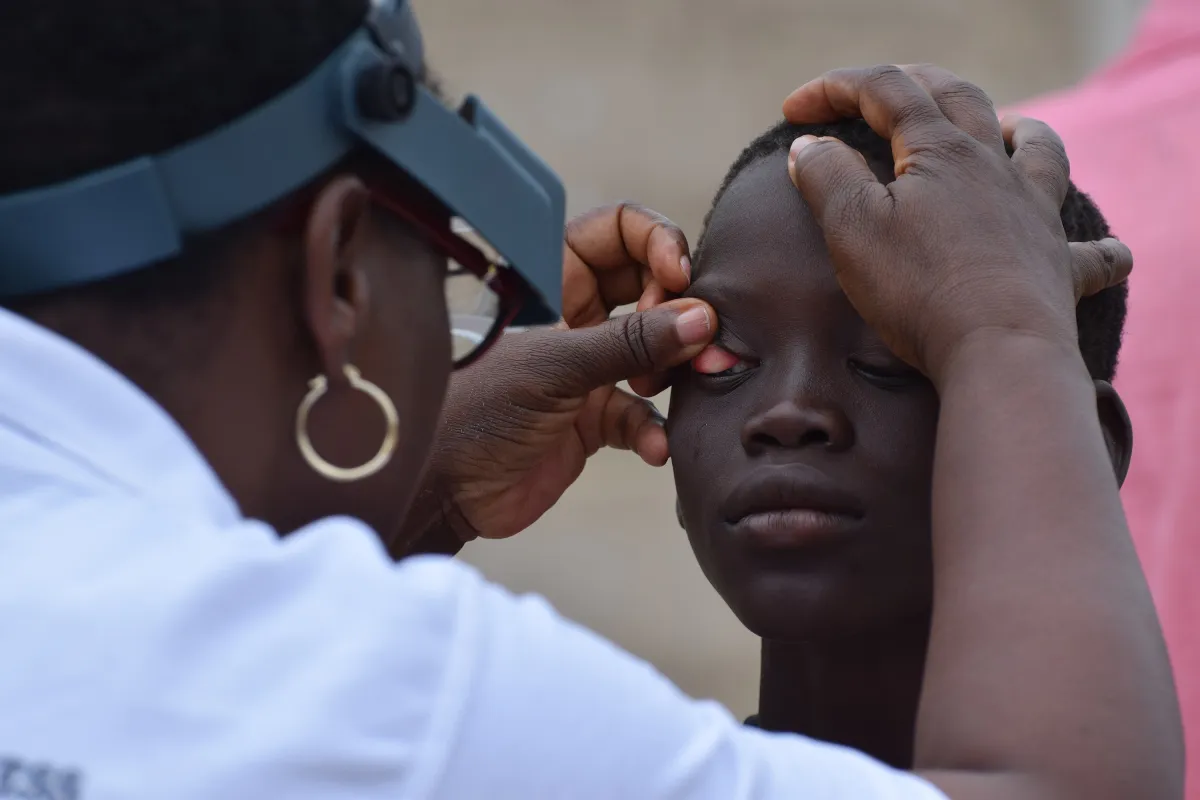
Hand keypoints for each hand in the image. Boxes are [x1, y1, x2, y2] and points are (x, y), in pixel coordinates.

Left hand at [395, 205, 713, 555]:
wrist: (445, 489)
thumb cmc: (478, 410)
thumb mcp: (556, 367)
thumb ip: (630, 343)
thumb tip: (701, 319)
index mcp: (553, 279)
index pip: (619, 230)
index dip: (656, 242)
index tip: (677, 278)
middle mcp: (575, 315)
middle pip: (650, 286)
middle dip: (679, 308)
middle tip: (692, 336)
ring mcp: (588, 367)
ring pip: (656, 350)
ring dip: (674, 367)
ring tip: (670, 385)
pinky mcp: (595, 419)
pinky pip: (643, 413)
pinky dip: (654, 429)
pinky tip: (655, 446)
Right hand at [781, 65, 1131, 383]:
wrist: (999, 350)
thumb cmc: (920, 289)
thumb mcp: (852, 229)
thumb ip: (827, 178)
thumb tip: (810, 146)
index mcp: (940, 150)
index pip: (885, 91)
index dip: (835, 88)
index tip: (794, 109)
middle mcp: (994, 167)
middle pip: (959, 98)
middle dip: (912, 84)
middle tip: (875, 93)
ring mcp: (1034, 212)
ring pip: (1038, 149)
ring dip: (1020, 131)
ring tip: (1008, 129)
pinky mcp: (1057, 265)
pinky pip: (1091, 251)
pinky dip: (1099, 247)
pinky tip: (1107, 249)